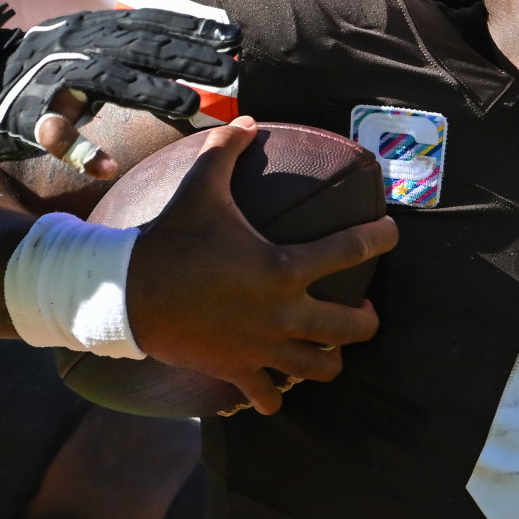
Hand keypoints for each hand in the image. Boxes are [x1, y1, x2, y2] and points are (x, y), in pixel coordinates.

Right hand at [0, 6, 237, 188]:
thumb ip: (109, 57)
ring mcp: (42, 79)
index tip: (236, 39)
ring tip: (192, 110)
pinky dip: (78, 148)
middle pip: (138, 46)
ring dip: (151, 92)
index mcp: (81, 32)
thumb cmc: (14, 82)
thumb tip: (167, 58)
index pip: (145, 24)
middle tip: (233, 73)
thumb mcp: (65, 58)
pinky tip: (105, 169)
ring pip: (104, 82)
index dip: (190, 31)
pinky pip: (51, 132)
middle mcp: (66, 47)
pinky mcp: (16, 114)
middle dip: (188, 58)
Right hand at [123, 120, 397, 414]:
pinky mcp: (237, 370)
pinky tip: (276, 389)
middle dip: (368, 320)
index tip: (391, 233)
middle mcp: (283, 314)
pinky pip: (269, 396)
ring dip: (330, 359)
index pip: (352, 251)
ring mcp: (262, 349)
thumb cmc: (171, 238)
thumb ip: (226, 150)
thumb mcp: (199, 187)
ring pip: (321, 368)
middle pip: (352, 328)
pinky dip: (276, 395)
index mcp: (285, 269)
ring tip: (329, 349)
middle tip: (365, 309)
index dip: (380, 238)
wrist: (127, 294)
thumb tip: (247, 121)